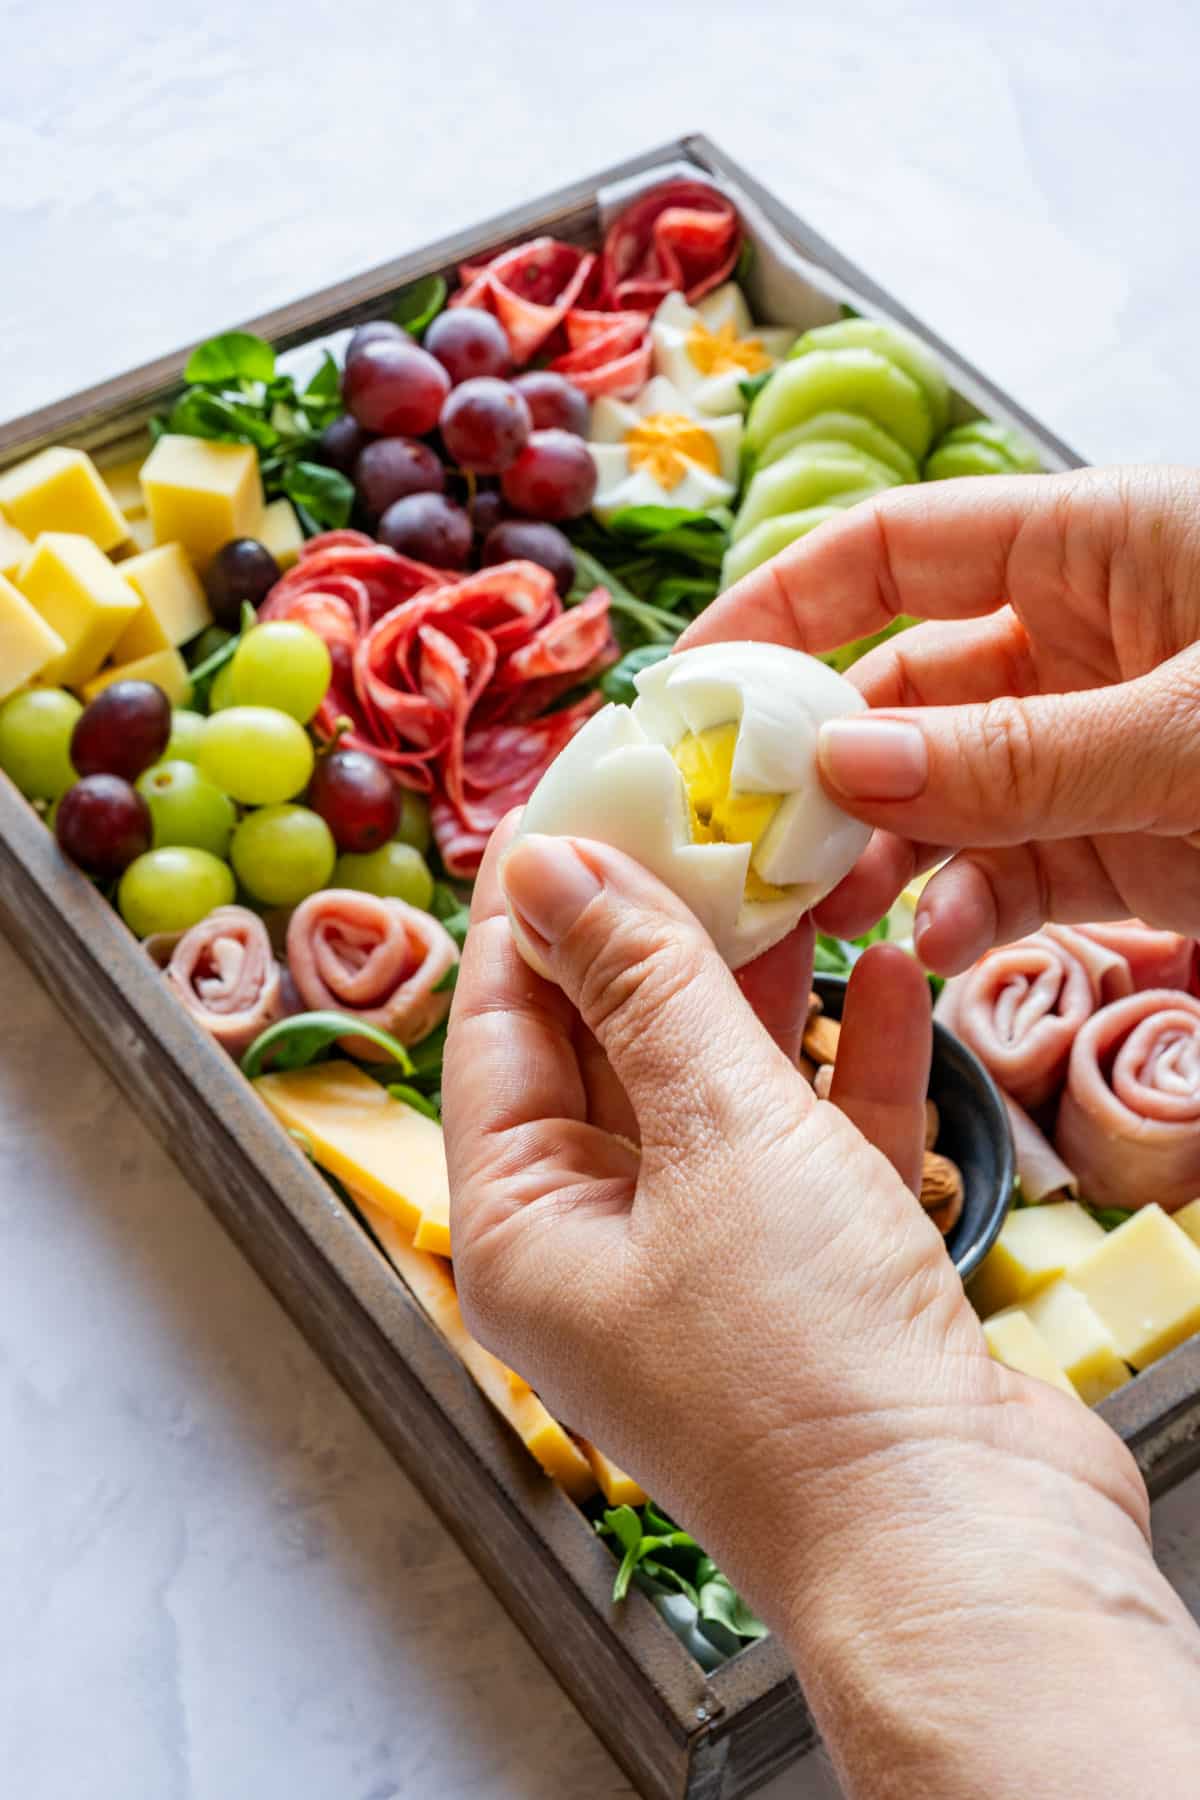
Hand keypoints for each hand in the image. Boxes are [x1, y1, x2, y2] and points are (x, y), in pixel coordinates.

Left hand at [443, 817, 1144, 1626]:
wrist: (967, 1540)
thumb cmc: (807, 1367)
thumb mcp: (715, 1134)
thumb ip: (642, 987)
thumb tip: (551, 869)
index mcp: (524, 1233)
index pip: (498, 1036)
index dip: (529, 915)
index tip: (567, 811)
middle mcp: (603, 1251)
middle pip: (605, 1054)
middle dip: (650, 936)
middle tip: (687, 823)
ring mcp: (712, 1265)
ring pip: (716, 1090)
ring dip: (756, 988)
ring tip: (787, 874)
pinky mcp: (815, 1274)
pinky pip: (812, 1142)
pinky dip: (846, 1064)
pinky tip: (885, 979)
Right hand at [682, 466, 1199, 972]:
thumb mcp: (1190, 723)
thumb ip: (1020, 751)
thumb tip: (838, 763)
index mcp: (1087, 548)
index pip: (891, 551)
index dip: (781, 605)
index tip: (691, 680)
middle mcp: (1078, 641)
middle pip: (898, 693)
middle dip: (818, 767)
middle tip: (751, 836)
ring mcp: (1097, 749)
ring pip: (943, 798)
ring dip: (878, 855)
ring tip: (830, 911)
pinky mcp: (1128, 842)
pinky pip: (1015, 873)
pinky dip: (966, 909)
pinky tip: (937, 941)